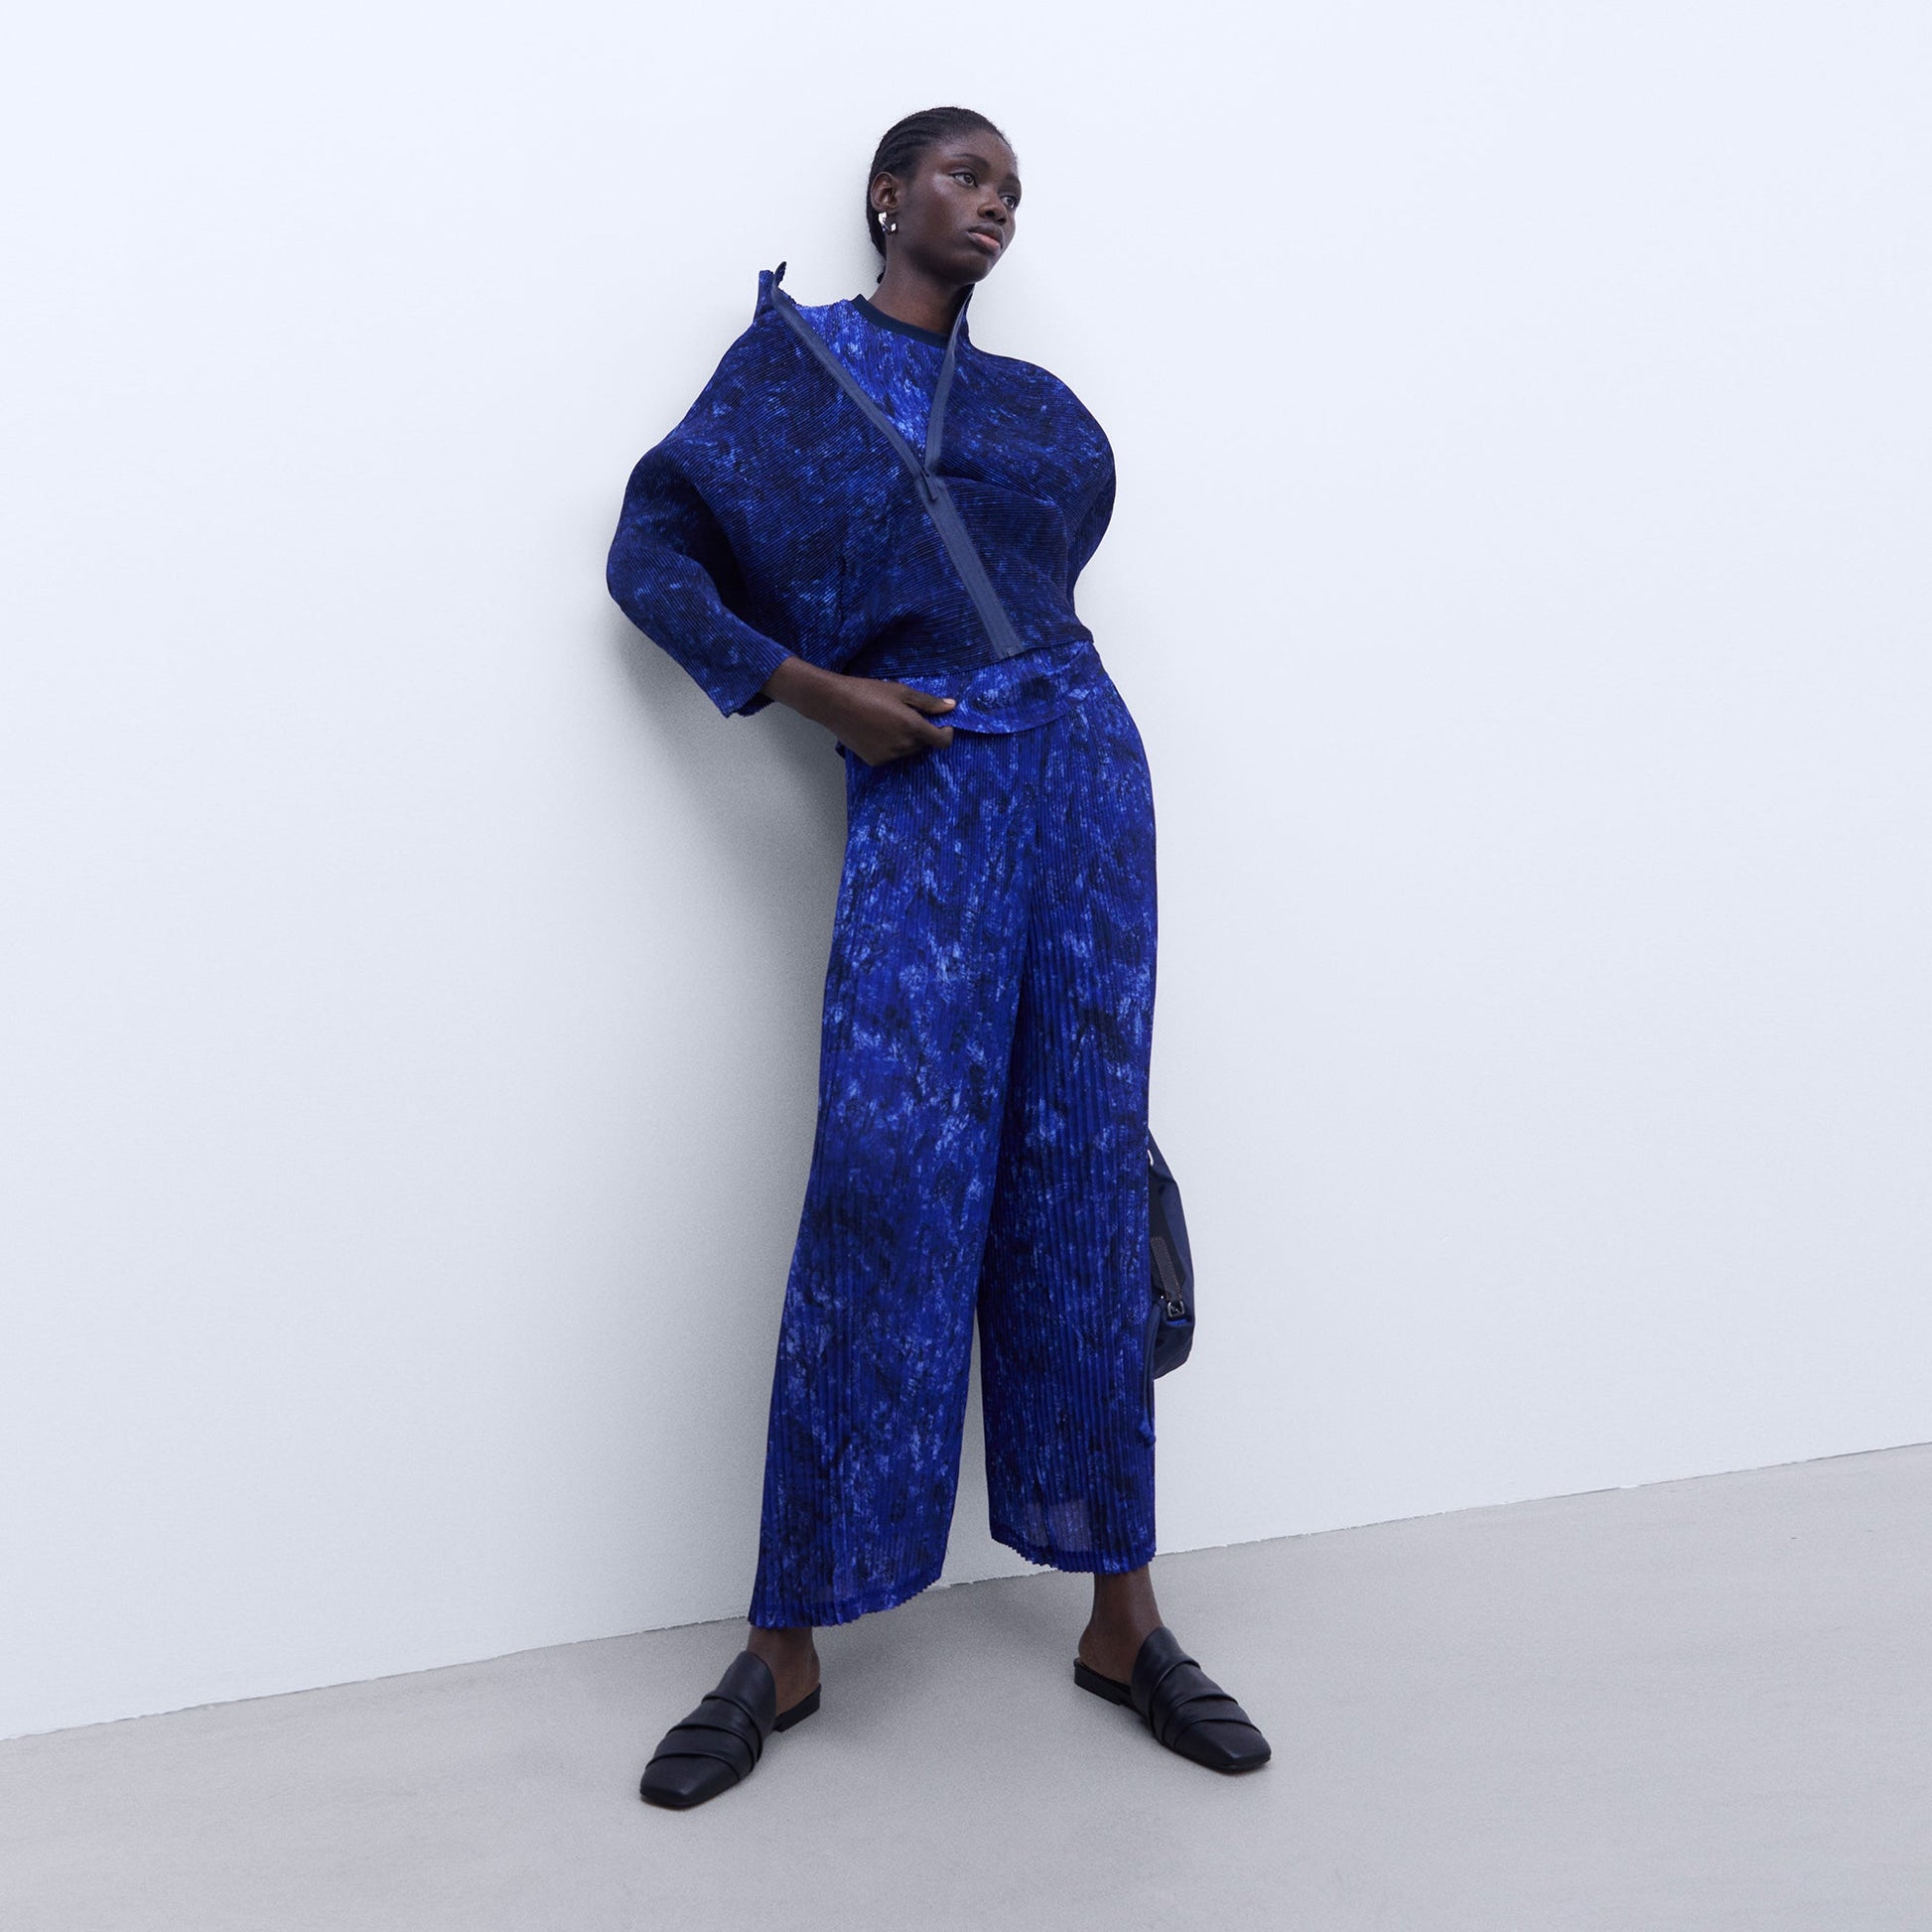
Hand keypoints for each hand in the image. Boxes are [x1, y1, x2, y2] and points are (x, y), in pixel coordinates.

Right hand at [761, 658, 956, 765]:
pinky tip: (876, 731)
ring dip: (906, 740)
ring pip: (907, 751)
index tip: (943, 724)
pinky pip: (891, 756)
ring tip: (887, 721)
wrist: (834, 703)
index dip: (946, 733)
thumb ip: (928, 702)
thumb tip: (952, 706)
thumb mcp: (901, 692)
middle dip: (921, 732)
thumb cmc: (868, 692)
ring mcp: (888, 756)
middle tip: (905, 715)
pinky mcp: (875, 761)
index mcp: (913, 727)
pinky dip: (890, 746)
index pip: (942, 741)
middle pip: (923, 745)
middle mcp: (903, 746)